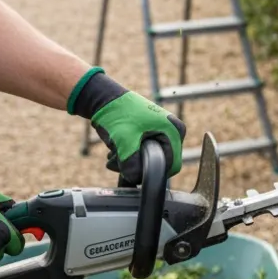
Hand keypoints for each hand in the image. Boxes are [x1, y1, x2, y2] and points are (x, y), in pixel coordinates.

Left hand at [68, 68, 185, 184]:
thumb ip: (131, 164)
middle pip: (160, 164)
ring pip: (150, 160)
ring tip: (113, 155)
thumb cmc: (117, 114)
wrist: (103, 98)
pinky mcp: (151, 134)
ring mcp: (162, 132)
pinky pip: (144, 154)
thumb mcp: (123, 141)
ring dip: (130, 163)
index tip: (132, 171)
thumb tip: (135, 179)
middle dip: (138, 167)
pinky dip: (129, 156)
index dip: (153, 172)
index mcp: (174, 131)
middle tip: (118, 162)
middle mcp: (172, 131)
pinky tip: (115, 151)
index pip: (172, 165)